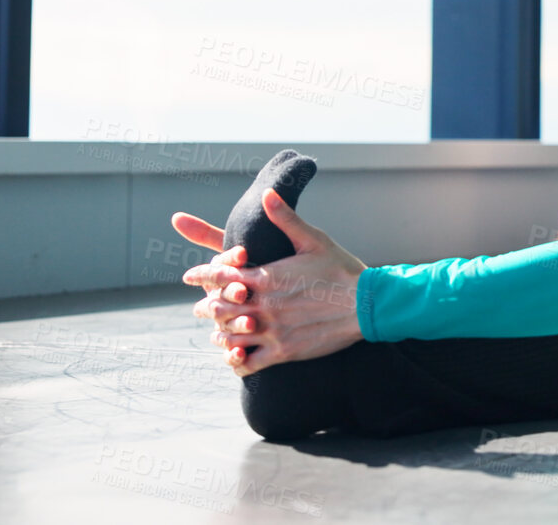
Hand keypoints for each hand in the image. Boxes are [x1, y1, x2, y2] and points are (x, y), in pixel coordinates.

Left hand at [176, 191, 367, 375]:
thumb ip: (285, 219)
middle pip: (219, 307)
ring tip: (216, 335)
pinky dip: (236, 361)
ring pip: (230, 336)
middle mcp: (264, 304)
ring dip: (219, 334)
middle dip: (206, 307)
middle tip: (200, 308)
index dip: (201, 274)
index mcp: (267, 276)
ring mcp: (273, 330)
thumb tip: (266, 194)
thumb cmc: (343, 269)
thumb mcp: (314, 240)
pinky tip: (235, 358)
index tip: (189, 276)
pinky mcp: (284, 351)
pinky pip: (248, 362)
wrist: (368, 303)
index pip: (221, 274)